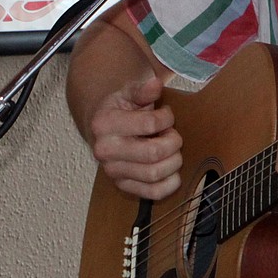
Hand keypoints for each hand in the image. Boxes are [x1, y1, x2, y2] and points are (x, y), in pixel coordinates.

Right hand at [87, 75, 182, 198]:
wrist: (103, 130)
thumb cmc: (121, 109)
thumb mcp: (129, 94)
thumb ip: (143, 90)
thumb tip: (156, 84)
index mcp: (104, 124)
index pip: (149, 124)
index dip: (167, 118)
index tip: (167, 115)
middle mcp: (104, 150)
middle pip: (154, 153)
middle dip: (173, 142)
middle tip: (172, 134)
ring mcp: (112, 171)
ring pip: (155, 174)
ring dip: (174, 161)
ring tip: (171, 150)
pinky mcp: (122, 186)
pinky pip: (152, 193)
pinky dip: (169, 184)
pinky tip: (172, 170)